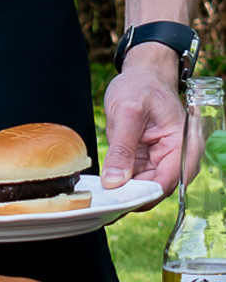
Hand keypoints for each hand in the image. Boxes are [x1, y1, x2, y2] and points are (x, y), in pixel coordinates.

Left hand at [101, 44, 184, 198]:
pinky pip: (131, 176)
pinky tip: (101, 189)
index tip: (116, 204)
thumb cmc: (141, 86)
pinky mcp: (144, 158)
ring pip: (141, 186)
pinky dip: (118, 182)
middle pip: (153, 189)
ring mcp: (159, 159)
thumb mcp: (128, 112)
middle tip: (102, 208)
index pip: (164, 182)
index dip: (141, 195)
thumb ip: (122, 147)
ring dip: (121, 193)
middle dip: (129, 198)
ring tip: (98, 201)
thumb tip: (114, 181)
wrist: (141, 74)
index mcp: (184, 147)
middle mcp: (176, 158)